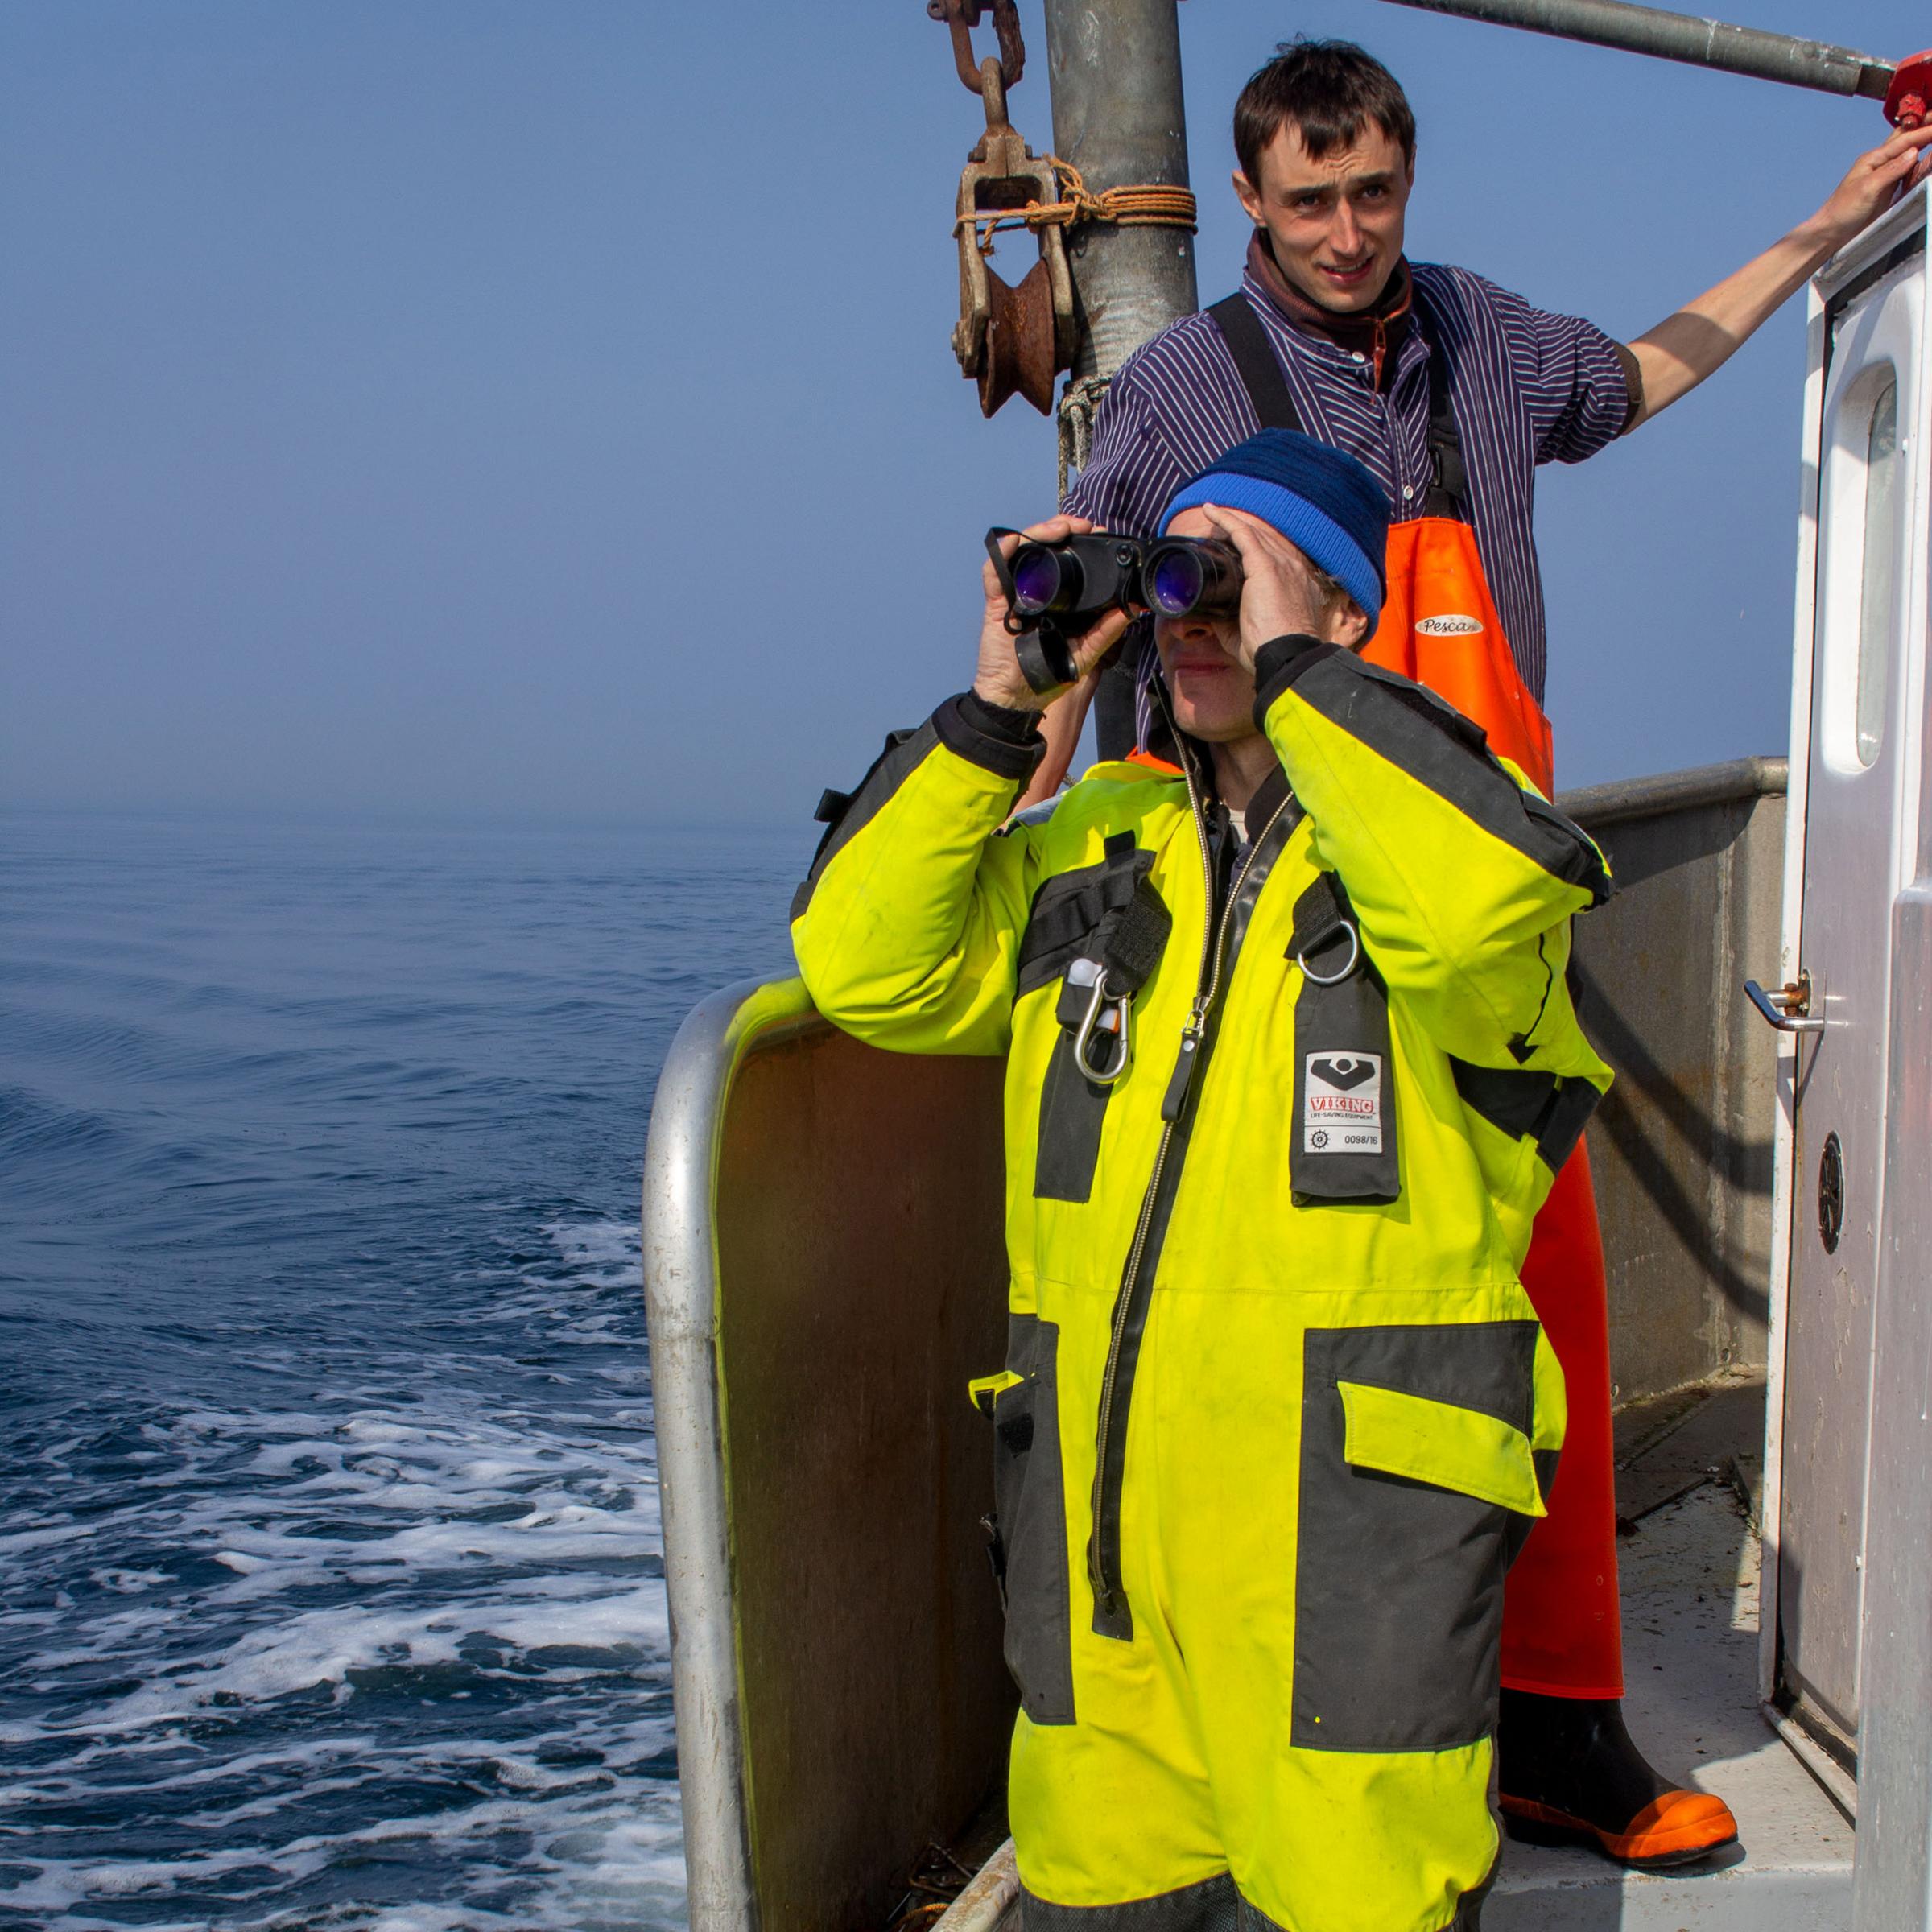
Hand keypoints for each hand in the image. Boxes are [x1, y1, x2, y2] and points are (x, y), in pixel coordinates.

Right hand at [973, 515, 1132, 711]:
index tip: (1099, 533)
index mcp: (1060, 599)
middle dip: (1063, 528)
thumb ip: (1107, 631)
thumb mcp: (1086, 653)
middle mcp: (1037, 591)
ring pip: (1023, 550)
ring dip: (1039, 532)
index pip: (1068, 560)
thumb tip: (1133, 609)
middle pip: (1045, 547)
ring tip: (1059, 529)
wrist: (1016, 697)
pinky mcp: (996, 603)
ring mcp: (1015, 594)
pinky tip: (1015, 542)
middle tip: (1083, 526)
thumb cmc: (1047, 677)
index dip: (1081, 541)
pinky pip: (994, 570)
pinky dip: (1002, 552)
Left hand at [1196, 504, 1329, 670]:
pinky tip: (1210, 511)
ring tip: (1209, 513)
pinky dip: (1225, 520)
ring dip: (1229, 522)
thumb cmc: (1270, 652)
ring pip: (1252, 533)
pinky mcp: (1265, 565)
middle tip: (1215, 525)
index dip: (1253, 547)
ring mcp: (1281, 565)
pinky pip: (1242, 533)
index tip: (1234, 545)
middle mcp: (1292, 569)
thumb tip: (1208, 615)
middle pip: (1263, 541)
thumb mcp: (1247, 634)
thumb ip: (1229, 622)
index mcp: (1295, 585)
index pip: (1273, 557)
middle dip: (1239, 531)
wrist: (1286, 657)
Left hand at [1806, 122, 1931, 254]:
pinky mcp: (1889, 190)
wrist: (1830, 233)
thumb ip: (1891, 170)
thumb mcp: (1867, 188)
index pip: (1905, 140)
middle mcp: (1881, 164)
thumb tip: (1914, 152)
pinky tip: (1927, 162)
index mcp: (1873, 158)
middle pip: (1907, 140)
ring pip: (1910, 155)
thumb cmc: (1841, 211)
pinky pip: (1909, 173)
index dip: (1925, 132)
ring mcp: (1886, 176)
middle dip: (1925, 129)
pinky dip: (1921, 166)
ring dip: (1925, 146)